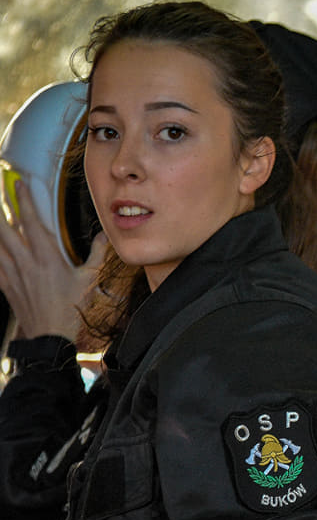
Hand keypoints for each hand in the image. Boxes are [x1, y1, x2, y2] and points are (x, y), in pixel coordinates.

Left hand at [0, 179, 105, 340]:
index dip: (24, 199)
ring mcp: (12, 273)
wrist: (49, 336)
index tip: (19, 183)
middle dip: (0, 206)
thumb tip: (103, 236)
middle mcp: (25, 261)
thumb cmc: (69, 309)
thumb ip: (95, 254)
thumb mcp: (88, 279)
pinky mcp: (5, 284)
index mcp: (46, 256)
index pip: (30, 220)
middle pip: (4, 227)